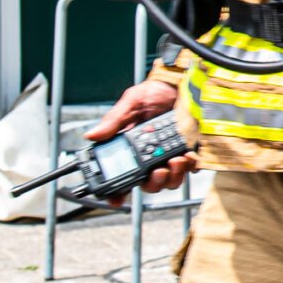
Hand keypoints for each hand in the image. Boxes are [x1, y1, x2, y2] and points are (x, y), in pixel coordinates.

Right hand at [84, 80, 196, 196]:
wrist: (181, 83)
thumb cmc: (155, 93)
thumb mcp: (131, 104)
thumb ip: (114, 121)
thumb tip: (91, 135)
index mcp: (132, 149)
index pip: (122, 176)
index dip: (117, 191)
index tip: (117, 199)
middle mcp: (151, 157)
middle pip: (149, 184)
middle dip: (154, 182)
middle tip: (158, 171)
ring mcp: (171, 156)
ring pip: (170, 180)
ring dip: (173, 176)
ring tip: (176, 160)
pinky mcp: (190, 151)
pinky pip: (190, 168)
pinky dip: (190, 166)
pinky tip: (189, 155)